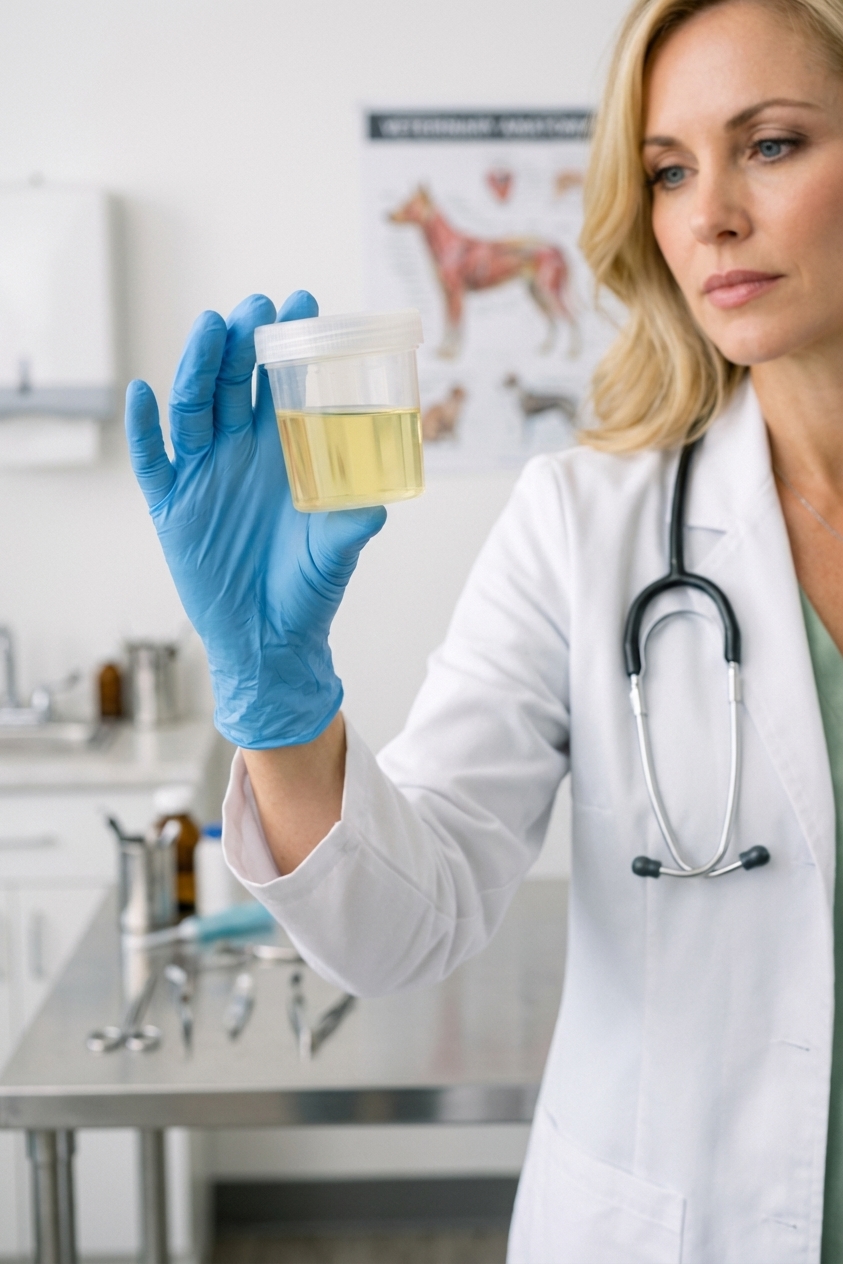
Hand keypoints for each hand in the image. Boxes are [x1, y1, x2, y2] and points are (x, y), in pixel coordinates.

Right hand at [125, 291, 385, 748]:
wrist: (269, 639)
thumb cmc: (309, 589)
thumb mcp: (337, 552)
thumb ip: (352, 525)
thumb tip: (377, 505)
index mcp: (285, 452)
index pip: (283, 384)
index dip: (290, 345)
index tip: (304, 305)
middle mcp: (242, 453)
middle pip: (233, 382)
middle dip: (243, 340)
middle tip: (258, 306)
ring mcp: (204, 474)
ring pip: (193, 407)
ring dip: (198, 365)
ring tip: (209, 327)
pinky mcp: (172, 505)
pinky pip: (152, 459)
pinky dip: (143, 427)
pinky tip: (142, 394)